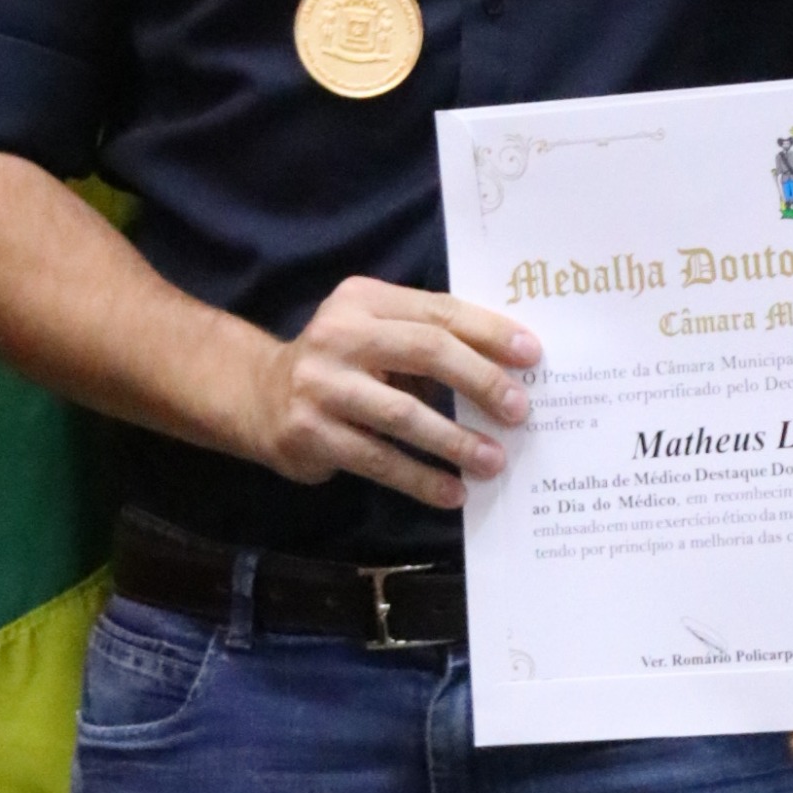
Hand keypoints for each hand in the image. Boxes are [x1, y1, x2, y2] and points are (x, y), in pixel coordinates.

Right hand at [251, 278, 539, 510]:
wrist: (259, 397)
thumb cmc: (343, 366)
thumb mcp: (376, 334)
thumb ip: (427, 339)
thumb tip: (509, 371)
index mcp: (364, 300)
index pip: (439, 312)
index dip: (490, 333)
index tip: (533, 356)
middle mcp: (339, 335)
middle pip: (426, 352)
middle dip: (480, 381)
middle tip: (519, 411)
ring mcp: (321, 385)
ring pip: (403, 414)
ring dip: (455, 441)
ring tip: (494, 460)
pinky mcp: (311, 433)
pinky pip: (378, 459)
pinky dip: (420, 478)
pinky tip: (453, 492)